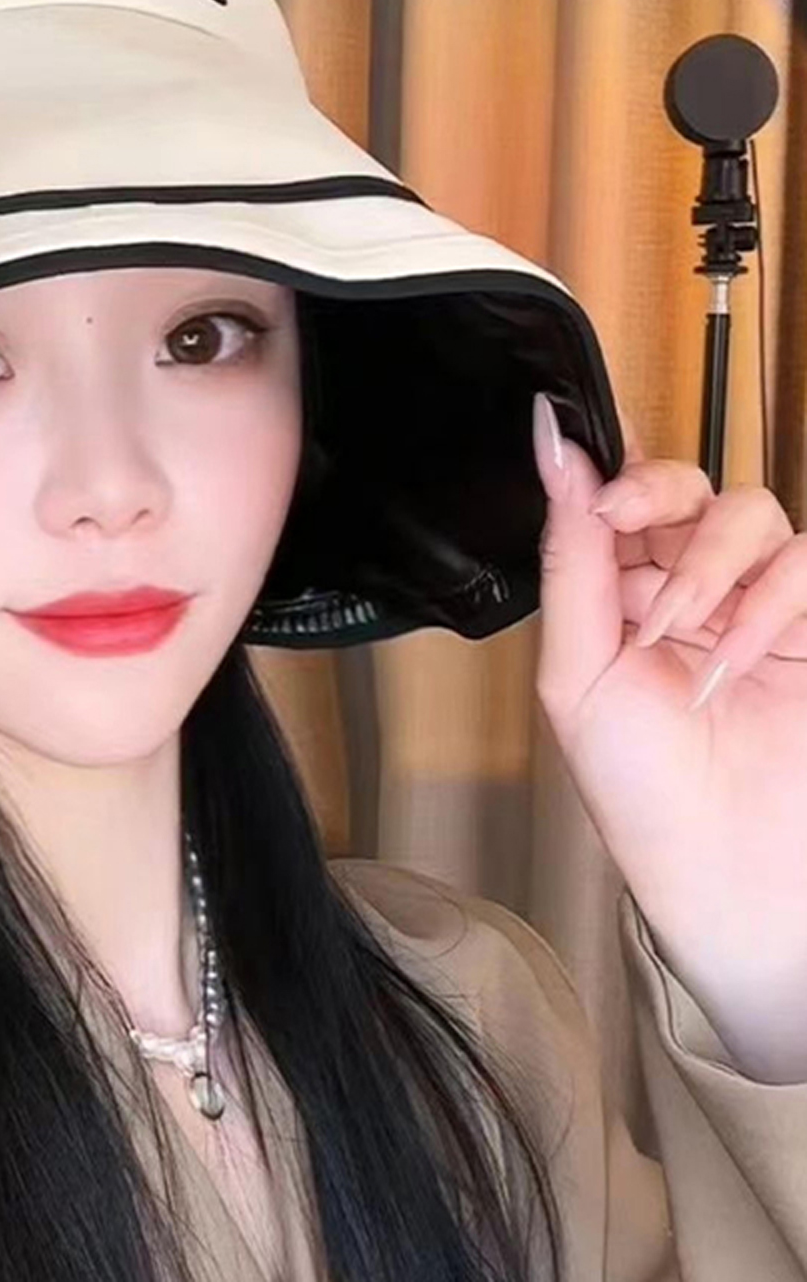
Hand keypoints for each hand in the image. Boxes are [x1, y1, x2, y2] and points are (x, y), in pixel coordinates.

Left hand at [530, 392, 806, 1080]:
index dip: (611, 471)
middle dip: (655, 492)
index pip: (618, 501)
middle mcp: (686, 590)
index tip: (592, 473)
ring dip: (708, 558)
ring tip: (679, 626)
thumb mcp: (577, 671)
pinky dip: (770, 597)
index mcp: (618, 597)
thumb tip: (556, 459)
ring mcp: (756, 606)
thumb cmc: (642, 790)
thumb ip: (572, 562)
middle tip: (629, 521)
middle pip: (685, 487)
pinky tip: (737, 653)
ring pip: (749, 513)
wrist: (726, 868)